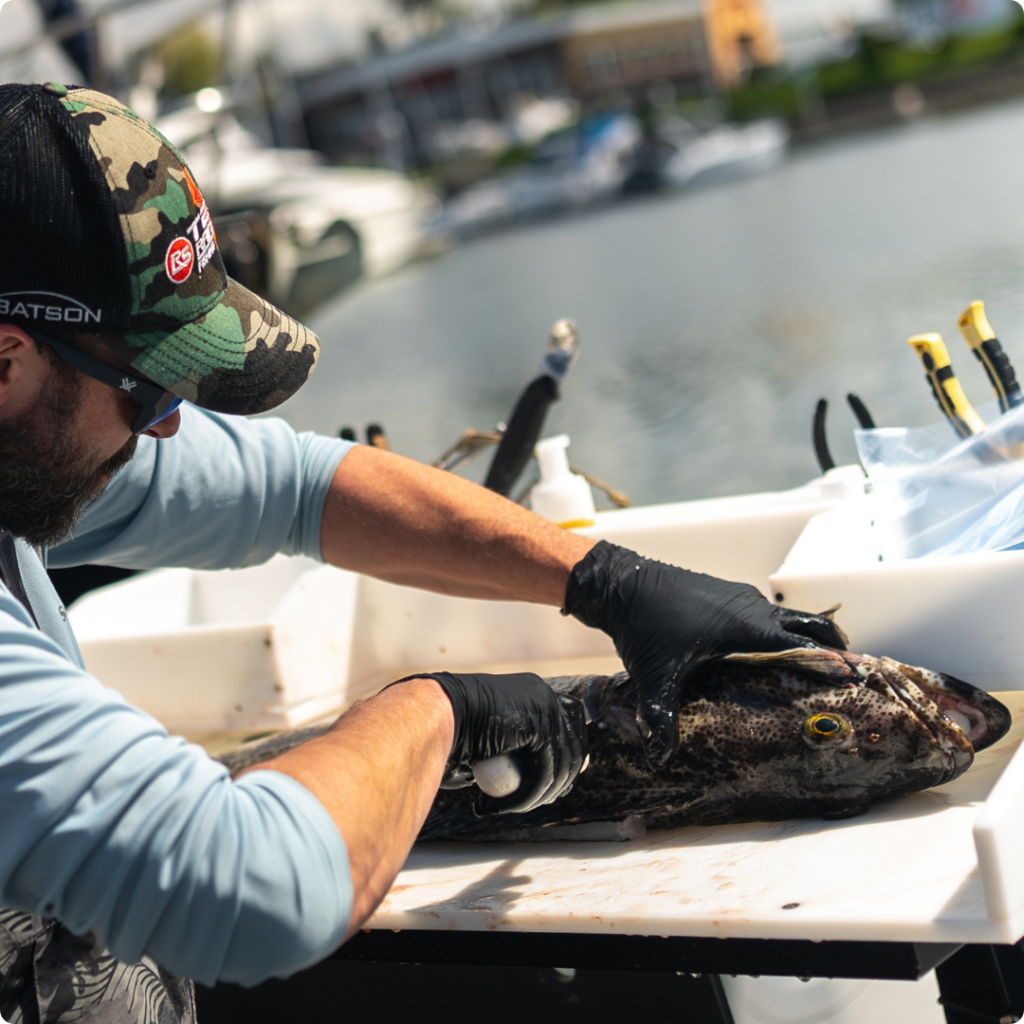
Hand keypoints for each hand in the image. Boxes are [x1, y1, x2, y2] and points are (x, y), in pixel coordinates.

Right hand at [404, 671, 587, 815]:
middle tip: (521, 806)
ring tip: (496, 808)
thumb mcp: (488, 743)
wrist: (433, 716)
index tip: (543, 793)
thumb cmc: (446, 731)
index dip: (561, 767)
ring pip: (558, 767)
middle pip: (570, 750)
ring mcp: (547, 706)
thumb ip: (513, 753)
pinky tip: (491, 807)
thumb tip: (536, 776)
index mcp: (533, 693)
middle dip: (554, 786)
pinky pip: (543, 774)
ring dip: (532, 799)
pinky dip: (522, 799)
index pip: (566, 733)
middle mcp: (544, 695)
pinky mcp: (543, 725)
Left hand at [563, 541, 846, 769]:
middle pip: (809, 625)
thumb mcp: (655, 676)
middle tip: (850, 670)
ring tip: (821, 662)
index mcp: (745, 627)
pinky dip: (783, 629)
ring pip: (789, 617)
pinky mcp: (727, 595)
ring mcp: (740, 598)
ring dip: (808, 636)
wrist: (623, 582)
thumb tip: (660, 759)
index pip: (803, 645)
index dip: (831, 662)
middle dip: (832, 647)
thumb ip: (661, 718)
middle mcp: (751, 609)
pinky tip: (774, 650)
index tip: (857, 677)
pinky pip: (767, 613)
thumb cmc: (644, 625)